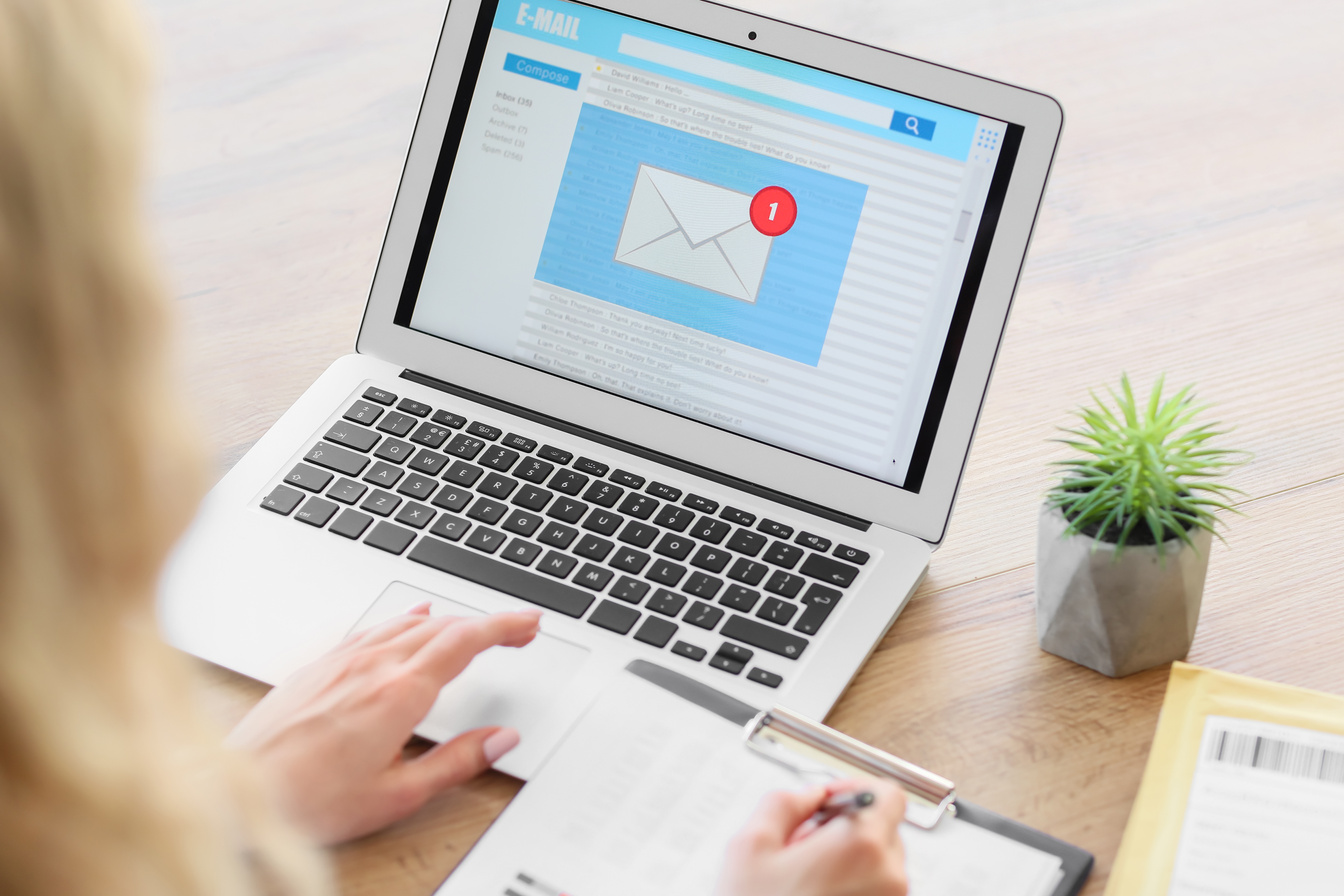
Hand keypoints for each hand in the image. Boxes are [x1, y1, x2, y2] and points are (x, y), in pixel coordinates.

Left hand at [226, 604, 542, 843]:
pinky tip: (411, 619)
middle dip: (487, 623)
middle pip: (444, 625)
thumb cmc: (306, 800)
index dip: (504, 627)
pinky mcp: (319, 665)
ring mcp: (342, 659)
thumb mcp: (396, 795)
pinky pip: (375, 628)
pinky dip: (406, 620)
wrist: (234, 790)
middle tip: (518, 630)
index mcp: (399, 693)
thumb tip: (501, 739)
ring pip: (410, 623)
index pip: (465, 642)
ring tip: (475, 628)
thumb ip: (456, 763)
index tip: (529, 623)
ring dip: (451, 620)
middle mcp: (372, 664)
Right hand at [714, 779, 907, 895]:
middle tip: (806, 844)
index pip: (888, 793)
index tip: (833, 800)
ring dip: (849, 863)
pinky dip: (851, 889)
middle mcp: (887, 877)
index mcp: (860, 845)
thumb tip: (808, 793)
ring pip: (879, 865)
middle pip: (884, 829)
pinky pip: (876, 894)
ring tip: (806, 880)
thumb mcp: (750, 844)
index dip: (856, 789)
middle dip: (847, 829)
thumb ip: (785, 801)